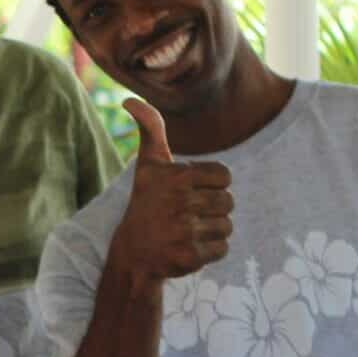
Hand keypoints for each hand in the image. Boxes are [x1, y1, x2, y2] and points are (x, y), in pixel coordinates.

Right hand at [106, 98, 233, 283]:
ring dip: (211, 231)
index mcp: (178, 177)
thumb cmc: (147, 203)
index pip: (225, 177)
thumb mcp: (148, 166)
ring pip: (227, 226)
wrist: (133, 253)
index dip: (211, 185)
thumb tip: (129, 99)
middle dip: (212, 209)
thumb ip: (150, 130)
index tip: (188, 193)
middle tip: (186, 215)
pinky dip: (210, 251)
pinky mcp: (189, 257)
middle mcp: (180, 202)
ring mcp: (184, 231)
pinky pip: (222, 249)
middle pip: (228, 202)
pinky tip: (188, 248)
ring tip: (186, 232)